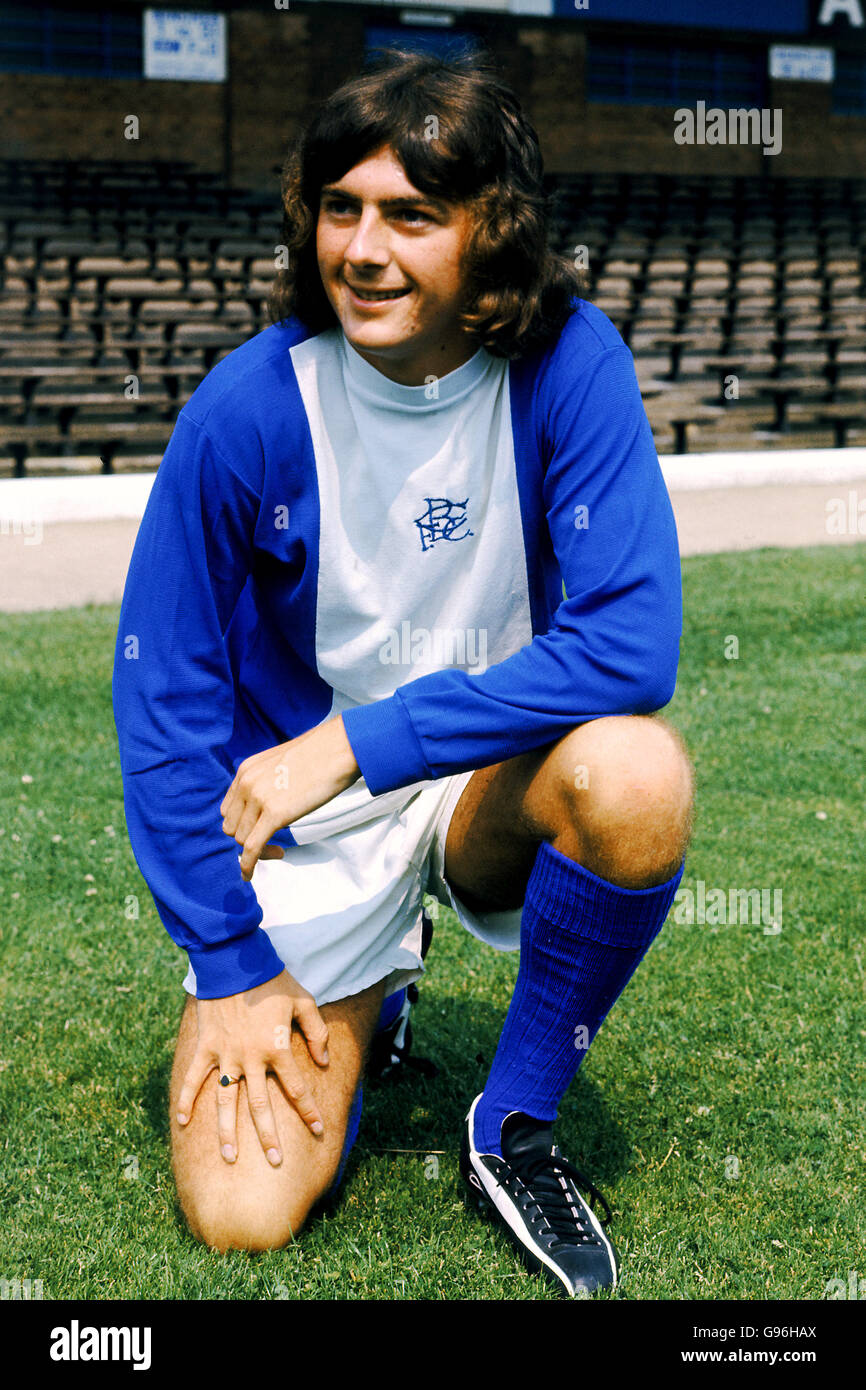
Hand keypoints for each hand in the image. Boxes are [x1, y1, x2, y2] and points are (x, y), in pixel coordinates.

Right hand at [175, 970, 329, 1164]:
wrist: (235, 961)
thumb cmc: (273, 980)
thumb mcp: (304, 1000)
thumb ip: (316, 1031)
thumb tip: (323, 1061)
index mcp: (278, 1048)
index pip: (297, 1089)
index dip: (309, 1111)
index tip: (319, 1130)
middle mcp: (252, 1058)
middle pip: (261, 1106)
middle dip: (269, 1137)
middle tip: (276, 1163)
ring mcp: (226, 1055)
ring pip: (227, 1102)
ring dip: (227, 1131)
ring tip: (230, 1158)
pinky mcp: (205, 1047)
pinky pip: (193, 1078)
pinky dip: (186, 1099)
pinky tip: (181, 1122)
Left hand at [221, 715, 360, 880]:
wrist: (339, 749)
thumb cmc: (321, 755)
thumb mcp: (282, 763)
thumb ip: (269, 781)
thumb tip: (274, 799)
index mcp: (246, 770)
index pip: (229, 808)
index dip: (242, 824)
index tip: (260, 830)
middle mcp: (246, 784)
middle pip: (232, 826)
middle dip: (247, 839)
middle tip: (272, 844)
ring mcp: (258, 799)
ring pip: (241, 840)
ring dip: (256, 852)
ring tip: (279, 851)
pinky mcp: (274, 815)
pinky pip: (252, 848)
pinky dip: (247, 866)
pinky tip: (249, 876)